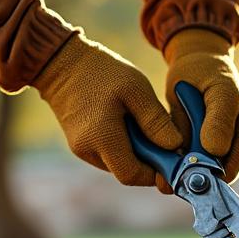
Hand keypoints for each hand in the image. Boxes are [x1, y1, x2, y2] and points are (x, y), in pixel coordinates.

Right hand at [33, 34, 181, 186]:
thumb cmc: (102, 72)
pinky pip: (107, 154)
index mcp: (102, 138)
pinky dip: (122, 145)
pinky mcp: (79, 144)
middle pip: (126, 171)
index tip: (172, 157)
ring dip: (135, 152)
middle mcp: (88, 150)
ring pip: (117, 163)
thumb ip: (156, 121)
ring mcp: (81, 149)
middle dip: (148, 161)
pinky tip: (127, 123)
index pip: (132, 176)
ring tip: (141, 124)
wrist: (62, 61)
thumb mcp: (136, 89)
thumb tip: (175, 147)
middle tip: (161, 138)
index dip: (155, 173)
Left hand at [163, 29, 238, 182]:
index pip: (228, 170)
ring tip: (161, 162)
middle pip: (211, 176)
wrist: (196, 64)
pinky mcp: (197, 149)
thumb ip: (219, 121)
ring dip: (176, 170)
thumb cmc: (210, 74)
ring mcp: (218, 150)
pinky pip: (183, 164)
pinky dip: (171, 163)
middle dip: (187, 175)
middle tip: (164, 173)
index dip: (203, 174)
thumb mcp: (219, 91)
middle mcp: (236, 148)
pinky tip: (160, 155)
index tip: (177, 170)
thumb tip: (216, 151)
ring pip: (194, 172)